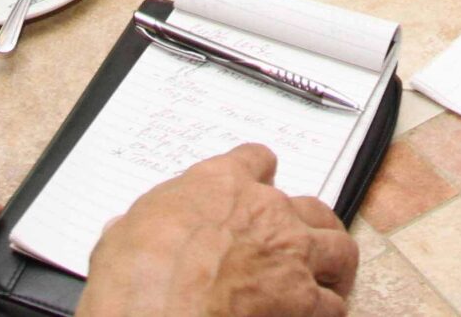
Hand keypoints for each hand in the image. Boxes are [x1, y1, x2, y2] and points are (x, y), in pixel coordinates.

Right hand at [80, 144, 358, 316]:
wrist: (158, 312)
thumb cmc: (138, 277)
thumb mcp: (123, 235)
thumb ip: (140, 224)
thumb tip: (122, 230)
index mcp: (220, 185)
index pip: (255, 160)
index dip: (260, 172)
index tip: (262, 181)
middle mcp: (264, 211)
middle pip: (310, 206)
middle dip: (309, 223)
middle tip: (302, 240)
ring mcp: (291, 252)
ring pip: (338, 247)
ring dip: (334, 263)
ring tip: (330, 276)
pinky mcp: (303, 298)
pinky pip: (333, 303)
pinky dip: (329, 309)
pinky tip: (321, 315)